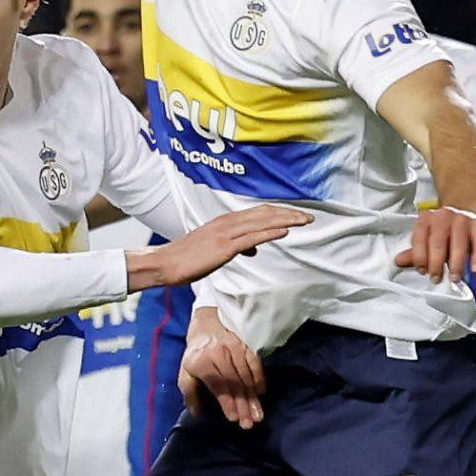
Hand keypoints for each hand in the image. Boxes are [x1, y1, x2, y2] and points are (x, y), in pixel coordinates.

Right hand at [134, 202, 305, 286]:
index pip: (259, 212)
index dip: (280, 212)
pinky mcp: (224, 247)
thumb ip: (236, 246)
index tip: (297, 216)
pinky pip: (251, 238)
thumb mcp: (215, 250)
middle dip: (289, 214)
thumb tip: (253, 250)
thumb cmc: (188, 258)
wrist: (166, 263)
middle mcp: (228, 222)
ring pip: (262, 222)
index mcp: (225, 222)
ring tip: (304, 221)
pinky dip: (269, 233)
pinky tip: (284, 231)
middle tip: (309, 217)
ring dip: (285, 220)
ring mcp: (226, 233)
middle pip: (265, 213)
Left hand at [178, 319, 266, 428]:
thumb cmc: (196, 355)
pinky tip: (261, 393)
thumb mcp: (185, 372)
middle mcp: (219, 354)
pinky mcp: (246, 345)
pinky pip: (255, 363)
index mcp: (202, 362)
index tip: (233, 418)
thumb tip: (196, 412)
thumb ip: (189, 392)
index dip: (226, 402)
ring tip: (257, 415)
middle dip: (242, 405)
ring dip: (253, 398)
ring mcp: (235, 348)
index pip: (218, 384)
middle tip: (248, 423)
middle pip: (234, 383)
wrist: (207, 325)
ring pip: (246, 376)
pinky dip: (259, 379)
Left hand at [396, 205, 475, 283]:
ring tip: (454, 277)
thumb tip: (399, 261)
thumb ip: (416, 251)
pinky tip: (475, 269)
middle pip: (438, 242)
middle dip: (436, 263)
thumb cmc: (445, 229)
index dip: (419, 257)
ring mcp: (464, 220)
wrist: (468, 205)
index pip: (419, 238)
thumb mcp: (428, 237)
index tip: (422, 271)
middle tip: (436, 278)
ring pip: (458, 243)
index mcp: (427, 219)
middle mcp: (444, 217)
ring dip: (456, 263)